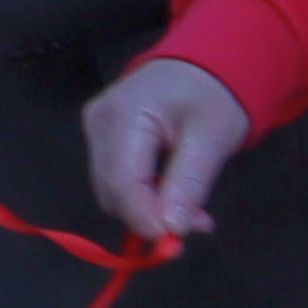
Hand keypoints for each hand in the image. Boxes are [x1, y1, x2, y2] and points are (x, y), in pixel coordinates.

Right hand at [83, 57, 251, 244]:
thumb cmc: (211, 94)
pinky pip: (116, 182)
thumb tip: (171, 230)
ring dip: (149, 211)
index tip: (178, 243)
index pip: (122, 183)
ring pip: (112, 193)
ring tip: (192, 209)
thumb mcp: (212, 138)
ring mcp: (95, 131)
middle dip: (150, 217)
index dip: (145, 220)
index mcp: (122, 115)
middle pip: (112, 192)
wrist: (201, 64)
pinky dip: (143, 198)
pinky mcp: (101, 140)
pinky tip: (173, 195)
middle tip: (199, 223)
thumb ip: (189, 183)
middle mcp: (98, 123)